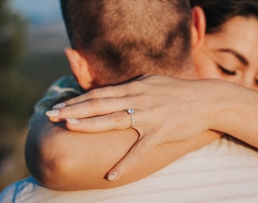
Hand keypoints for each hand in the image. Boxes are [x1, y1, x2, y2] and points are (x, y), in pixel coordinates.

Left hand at [45, 75, 227, 179]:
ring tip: (70, 128)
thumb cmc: (177, 92)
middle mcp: (139, 98)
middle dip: (75, 109)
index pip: (100, 94)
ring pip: (116, 120)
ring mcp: (150, 115)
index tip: (58, 106)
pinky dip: (125, 163)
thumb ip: (130, 88)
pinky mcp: (162, 131)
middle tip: (51, 115)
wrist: (206, 100)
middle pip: (101, 104)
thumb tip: (110, 93)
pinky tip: (111, 175)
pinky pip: (140, 149)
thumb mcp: (152, 83)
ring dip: (91, 124)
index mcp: (135, 87)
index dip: (77, 100)